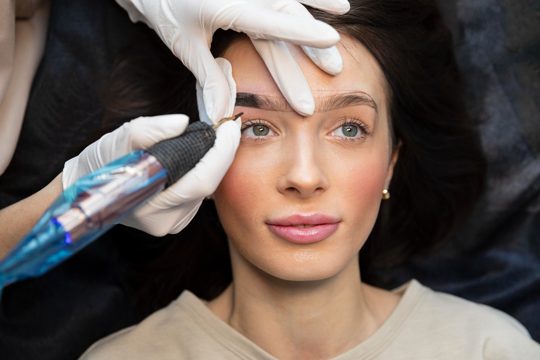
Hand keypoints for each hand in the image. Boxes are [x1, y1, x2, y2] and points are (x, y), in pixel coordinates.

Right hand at [62, 113, 240, 235]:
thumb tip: (183, 123)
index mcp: (153, 207)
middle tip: (227, 127)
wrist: (87, 189)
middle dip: (222, 154)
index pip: (201, 182)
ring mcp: (173, 224)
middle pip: (209, 186)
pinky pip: (200, 193)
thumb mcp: (118, 141)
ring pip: (206, 190)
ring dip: (213, 162)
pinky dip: (204, 171)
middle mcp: (167, 222)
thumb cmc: (101, 164)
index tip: (231, 127)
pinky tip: (198, 157)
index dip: (221, 154)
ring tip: (207, 140)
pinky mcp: (178, 219)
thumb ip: (150, 131)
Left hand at [115, 0, 349, 118]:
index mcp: (224, 4)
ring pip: (287, 1)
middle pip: (285, 17)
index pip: (270, 23)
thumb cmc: (165, 9)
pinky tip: (329, 1)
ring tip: (341, 20)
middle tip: (334, 68)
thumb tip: (224, 115)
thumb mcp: (185, 46)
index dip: (301, 33)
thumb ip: (210, 79)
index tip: (329, 41)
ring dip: (314, 13)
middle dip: (311, 44)